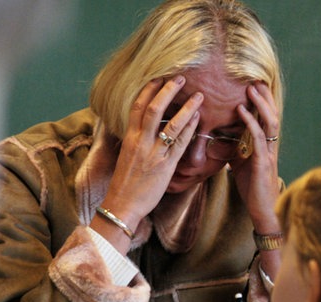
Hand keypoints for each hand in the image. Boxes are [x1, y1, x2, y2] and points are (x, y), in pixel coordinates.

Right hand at [100, 76, 203, 235]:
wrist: (122, 205)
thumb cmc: (125, 182)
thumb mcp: (126, 156)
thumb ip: (135, 140)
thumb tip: (142, 128)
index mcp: (129, 138)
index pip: (137, 107)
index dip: (148, 90)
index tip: (158, 76)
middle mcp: (140, 142)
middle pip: (153, 109)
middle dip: (167, 91)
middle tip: (180, 77)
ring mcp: (153, 154)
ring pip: (170, 124)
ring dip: (186, 107)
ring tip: (198, 95)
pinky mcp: (165, 166)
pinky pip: (180, 144)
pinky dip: (189, 129)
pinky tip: (198, 118)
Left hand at [230, 83, 280, 234]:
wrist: (261, 210)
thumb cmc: (251, 187)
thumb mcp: (240, 163)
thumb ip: (234, 148)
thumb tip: (220, 136)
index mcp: (265, 145)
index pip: (266, 117)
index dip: (262, 100)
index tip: (253, 83)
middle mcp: (270, 145)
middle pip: (272, 114)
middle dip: (264, 96)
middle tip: (255, 77)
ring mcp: (268, 153)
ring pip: (270, 122)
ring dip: (260, 103)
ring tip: (250, 88)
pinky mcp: (262, 162)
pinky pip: (258, 138)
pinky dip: (250, 122)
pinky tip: (240, 110)